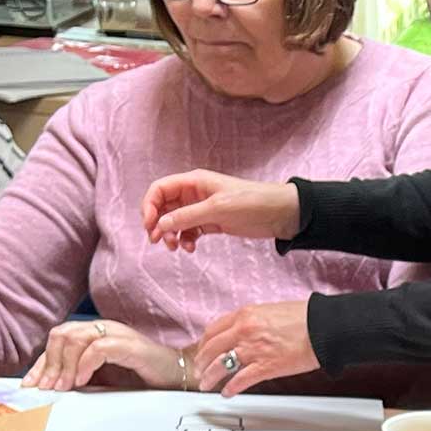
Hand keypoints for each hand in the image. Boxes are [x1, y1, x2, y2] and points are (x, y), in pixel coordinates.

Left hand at [25, 319, 178, 391]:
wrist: (180, 378)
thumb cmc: (144, 380)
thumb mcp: (105, 379)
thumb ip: (82, 378)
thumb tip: (53, 389)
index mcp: (94, 332)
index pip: (58, 340)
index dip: (42, 363)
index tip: (31, 385)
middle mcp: (102, 327)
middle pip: (61, 335)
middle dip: (49, 363)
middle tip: (45, 389)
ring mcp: (116, 333)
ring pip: (75, 339)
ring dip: (64, 366)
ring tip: (61, 388)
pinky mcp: (129, 345)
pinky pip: (98, 349)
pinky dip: (85, 366)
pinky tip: (82, 382)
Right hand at [142, 171, 300, 252]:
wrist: (281, 213)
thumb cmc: (252, 202)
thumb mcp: (217, 209)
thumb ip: (188, 216)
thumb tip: (161, 224)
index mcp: (193, 182)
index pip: (160, 189)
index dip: (149, 206)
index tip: (150, 225)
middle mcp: (194, 193)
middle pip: (164, 206)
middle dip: (158, 223)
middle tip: (159, 242)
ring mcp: (203, 208)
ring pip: (176, 221)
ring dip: (171, 234)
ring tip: (176, 248)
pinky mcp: (212, 223)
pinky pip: (190, 231)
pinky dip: (186, 239)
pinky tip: (190, 248)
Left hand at [193, 300, 318, 395]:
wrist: (324, 327)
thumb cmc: (305, 318)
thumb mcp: (272, 310)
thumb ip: (255, 320)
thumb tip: (247, 331)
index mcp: (245, 314)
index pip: (214, 329)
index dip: (205, 342)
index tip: (203, 350)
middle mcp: (244, 331)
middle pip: (212, 348)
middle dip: (202, 361)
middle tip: (198, 370)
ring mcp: (253, 350)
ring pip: (221, 365)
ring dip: (210, 377)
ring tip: (205, 385)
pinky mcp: (266, 367)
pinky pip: (241, 380)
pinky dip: (231, 388)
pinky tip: (226, 393)